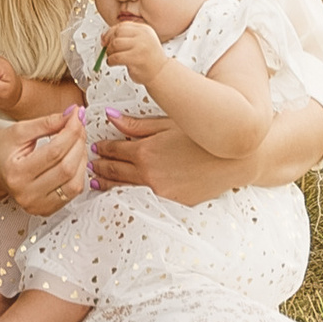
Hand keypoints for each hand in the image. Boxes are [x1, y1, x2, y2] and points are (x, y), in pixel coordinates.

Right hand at [0, 106, 86, 220]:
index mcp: (16, 173)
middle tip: (78, 125)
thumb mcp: (18, 130)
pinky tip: (74, 158)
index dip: (70, 131)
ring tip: (77, 141)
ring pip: (75, 183)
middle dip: (78, 142)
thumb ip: (46, 123)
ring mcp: (37, 205)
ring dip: (82, 158)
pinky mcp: (47, 209)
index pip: (54, 151)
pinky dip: (79, 173)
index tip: (76, 115)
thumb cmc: (0, 150)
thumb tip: (70, 116)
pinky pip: (73, 192)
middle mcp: (26, 193)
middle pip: (67, 168)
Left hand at [89, 111, 241, 203]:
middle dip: (100, 166)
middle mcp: (149, 176)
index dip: (102, 147)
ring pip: (125, 189)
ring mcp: (160, 193)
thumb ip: (136, 124)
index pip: (114, 150)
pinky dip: (129, 194)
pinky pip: (143, 199)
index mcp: (145, 153)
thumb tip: (111, 117)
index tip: (94, 145)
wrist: (233, 160)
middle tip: (89, 163)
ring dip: (108, 184)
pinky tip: (123, 192)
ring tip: (96, 180)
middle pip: (115, 171)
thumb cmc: (202, 136)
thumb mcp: (168, 123)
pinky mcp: (173, 204)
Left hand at [99, 17, 163, 82]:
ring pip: (115, 44)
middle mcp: (143, 35)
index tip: (105, 40)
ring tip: (111, 57)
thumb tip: (104, 36)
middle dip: (109, 42)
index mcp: (144, 29)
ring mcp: (141, 46)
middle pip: (117, 33)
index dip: (110, 33)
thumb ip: (125, 37)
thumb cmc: (148, 60)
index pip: (122, 26)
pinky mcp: (137, 58)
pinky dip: (110, 60)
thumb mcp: (140, 43)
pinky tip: (112, 63)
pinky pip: (117, 57)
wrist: (161, 74)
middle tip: (108, 51)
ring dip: (109, 52)